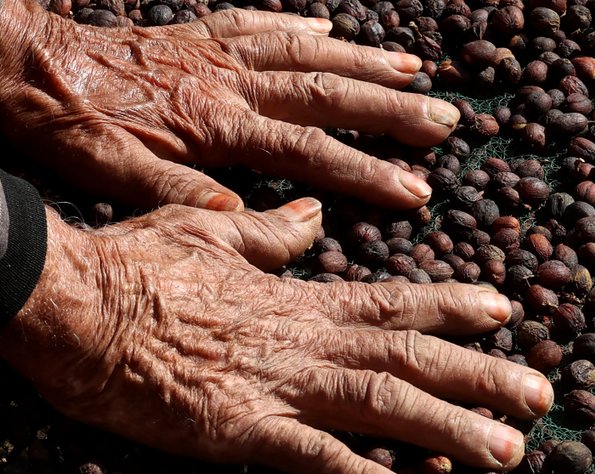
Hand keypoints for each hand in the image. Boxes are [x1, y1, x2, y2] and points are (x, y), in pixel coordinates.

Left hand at [0, 1, 456, 209]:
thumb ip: (182, 198)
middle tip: (443, 122)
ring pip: (307, 54)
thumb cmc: (70, 126)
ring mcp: (218, 54)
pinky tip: (334, 29)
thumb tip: (246, 219)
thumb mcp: (117, 177)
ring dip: (364, 64)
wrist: (24, 64)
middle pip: (325, 94)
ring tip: (414, 73)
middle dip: (390, 110)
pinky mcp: (200, 36)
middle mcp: (230, 83)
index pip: (308, 151)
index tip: (416, 190)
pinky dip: (302, 26)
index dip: (366, 172)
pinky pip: (260, 24)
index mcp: (216, 126)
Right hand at [0, 203, 552, 473]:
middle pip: (410, 357)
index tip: (505, 311)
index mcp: (299, 301)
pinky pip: (310, 456)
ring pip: (382, 404)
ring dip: (448, 429)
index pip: (394, 302)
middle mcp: (304, 342)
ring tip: (505, 451)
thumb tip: (312, 217)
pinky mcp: (239, 429)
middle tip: (542, 397)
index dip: (454, 307)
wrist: (69, 302)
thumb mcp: (210, 231)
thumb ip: (272, 235)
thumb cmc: (134, 265)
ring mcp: (277, 386)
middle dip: (482, 377)